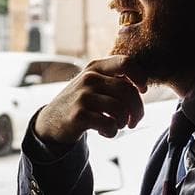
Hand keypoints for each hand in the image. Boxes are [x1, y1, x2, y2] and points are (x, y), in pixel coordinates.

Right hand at [30, 56, 144, 148]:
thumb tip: (142, 86)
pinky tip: (104, 132)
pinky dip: (112, 132)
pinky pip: (109, 125)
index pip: (126, 62)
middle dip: (137, 110)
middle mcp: (89, 78)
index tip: (142, 90)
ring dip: (123, 123)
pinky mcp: (79, 115)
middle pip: (128, 91)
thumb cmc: (81, 102)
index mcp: (95, 67)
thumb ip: (115, 79)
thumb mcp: (93, 83)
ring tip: (116, 125)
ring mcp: (83, 96)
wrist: (51, 121)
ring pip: (120, 109)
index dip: (140, 77)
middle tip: (133, 121)